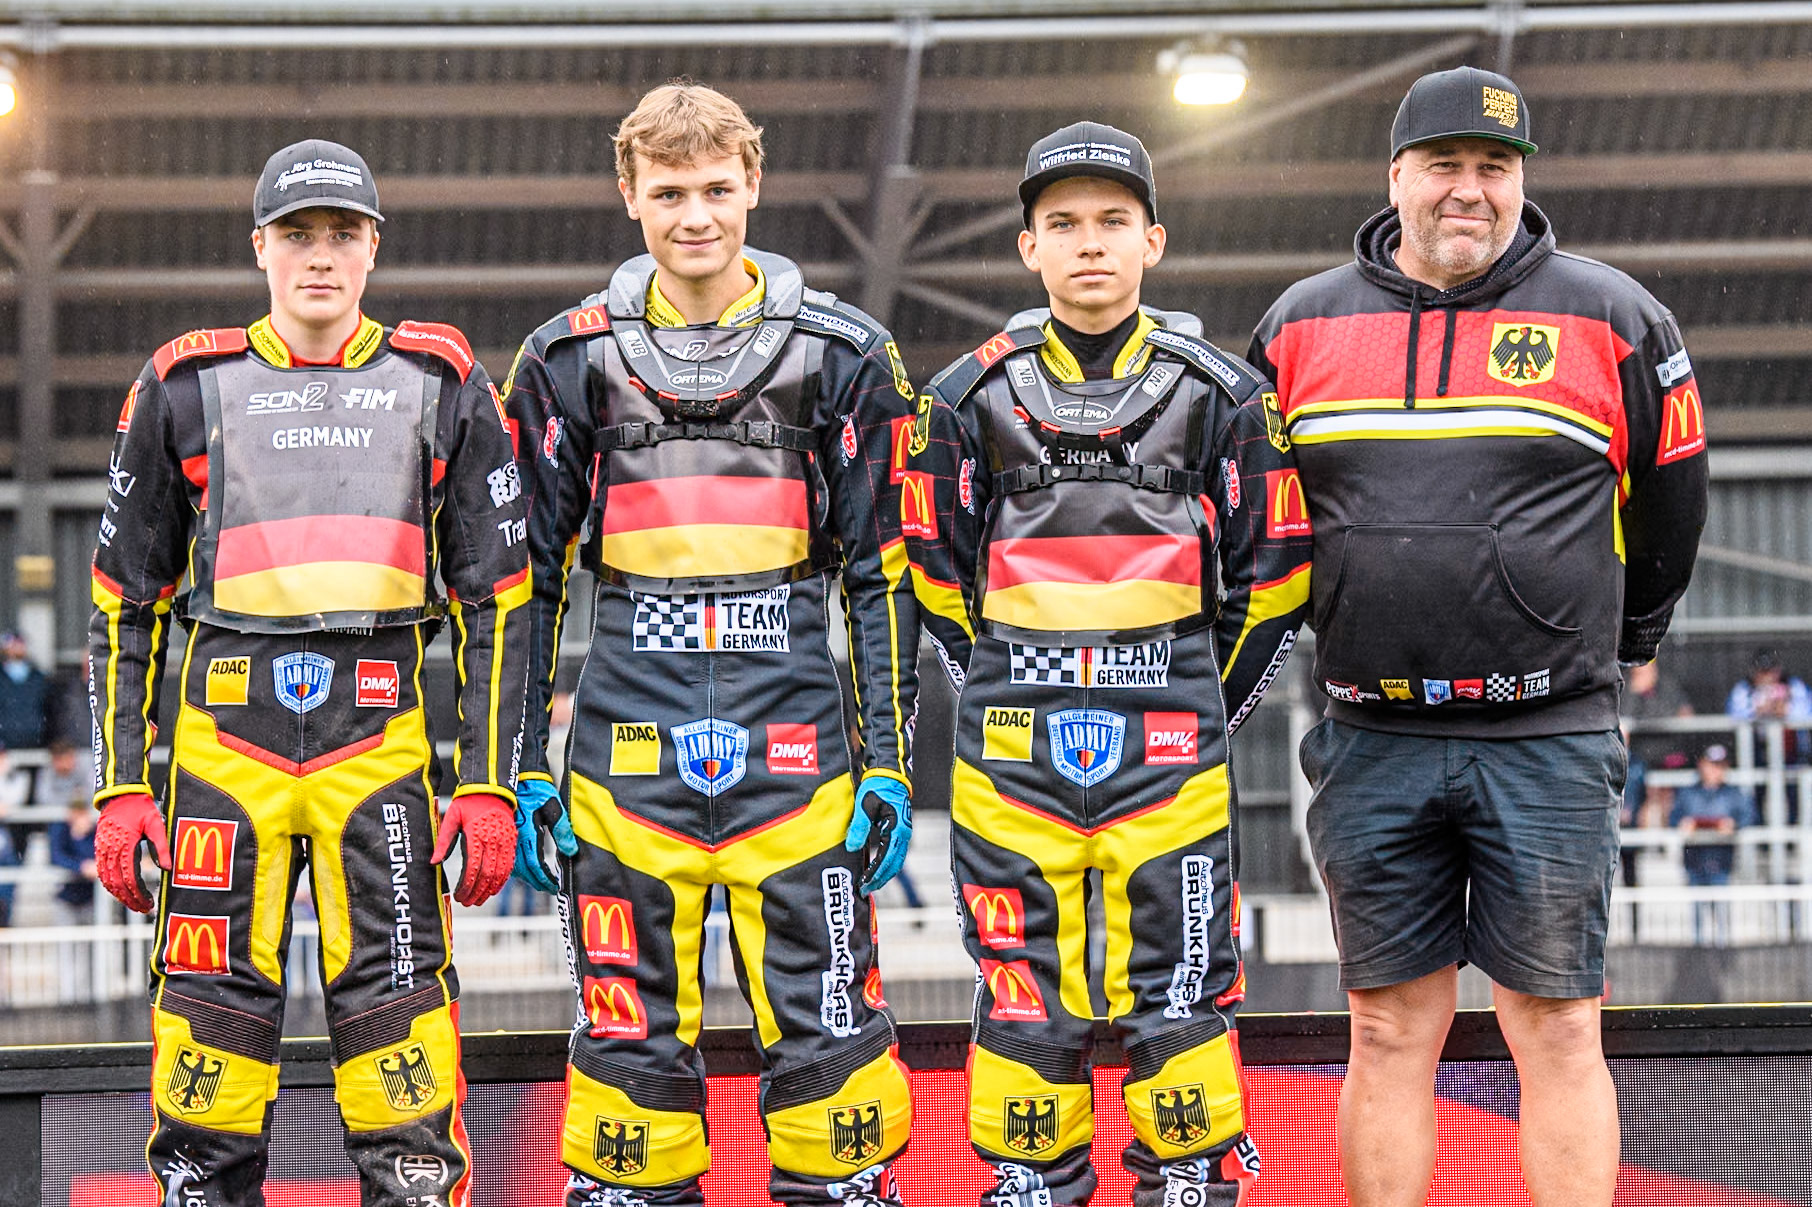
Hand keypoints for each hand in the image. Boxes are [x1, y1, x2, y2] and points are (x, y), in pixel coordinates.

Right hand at [94, 792, 169, 914]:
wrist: (120, 796)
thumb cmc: (141, 809)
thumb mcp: (156, 824)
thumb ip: (161, 846)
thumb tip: (168, 868)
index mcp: (125, 845)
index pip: (130, 878)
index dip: (139, 894)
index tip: (149, 904)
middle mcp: (110, 851)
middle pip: (118, 884)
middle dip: (130, 899)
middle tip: (144, 909)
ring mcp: (102, 851)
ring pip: (108, 881)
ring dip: (120, 896)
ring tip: (134, 905)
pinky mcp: (99, 849)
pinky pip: (102, 873)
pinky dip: (110, 885)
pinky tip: (121, 892)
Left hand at [430, 793, 515, 906]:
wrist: (492, 788)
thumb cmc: (468, 802)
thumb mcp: (451, 818)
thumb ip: (443, 841)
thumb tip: (433, 862)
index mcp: (476, 835)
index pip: (472, 869)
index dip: (466, 886)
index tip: (458, 896)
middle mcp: (493, 841)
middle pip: (487, 875)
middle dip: (477, 892)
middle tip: (467, 903)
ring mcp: (505, 841)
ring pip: (500, 874)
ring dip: (489, 890)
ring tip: (479, 900)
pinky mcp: (512, 841)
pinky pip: (509, 866)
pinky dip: (502, 880)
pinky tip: (494, 888)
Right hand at [510, 778, 577, 893]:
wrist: (515, 774)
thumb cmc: (535, 787)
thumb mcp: (553, 805)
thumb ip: (562, 829)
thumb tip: (571, 852)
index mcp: (527, 833)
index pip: (536, 865)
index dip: (545, 879)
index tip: (554, 887)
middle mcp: (514, 838)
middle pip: (524, 870)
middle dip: (536, 882)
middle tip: (548, 889)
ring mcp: (506, 836)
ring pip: (513, 866)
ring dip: (526, 877)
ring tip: (537, 882)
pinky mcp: (503, 832)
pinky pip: (507, 857)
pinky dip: (516, 867)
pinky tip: (523, 868)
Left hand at [844, 773, 911, 895]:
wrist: (890, 773)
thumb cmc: (877, 787)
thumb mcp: (864, 806)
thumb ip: (859, 827)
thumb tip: (851, 848)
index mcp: (896, 829)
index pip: (885, 860)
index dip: (875, 875)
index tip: (863, 886)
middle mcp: (904, 834)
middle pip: (894, 865)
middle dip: (880, 879)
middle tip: (865, 890)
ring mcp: (905, 833)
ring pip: (897, 861)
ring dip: (885, 874)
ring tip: (871, 883)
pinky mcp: (901, 830)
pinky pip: (897, 853)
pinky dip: (888, 865)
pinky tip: (878, 868)